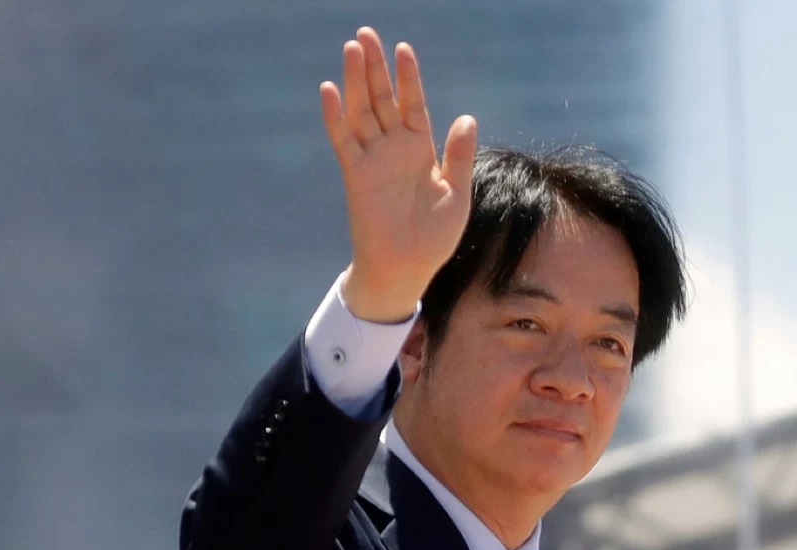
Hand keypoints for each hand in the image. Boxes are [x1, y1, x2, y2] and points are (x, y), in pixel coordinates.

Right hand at [319, 27, 477, 321]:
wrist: (407, 269)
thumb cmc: (434, 238)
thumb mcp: (456, 194)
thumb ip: (458, 156)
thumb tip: (467, 117)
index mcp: (421, 150)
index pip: (413, 104)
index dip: (408, 77)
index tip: (403, 48)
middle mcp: (394, 149)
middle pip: (382, 99)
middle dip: (375, 67)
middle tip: (365, 33)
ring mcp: (373, 160)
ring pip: (362, 112)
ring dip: (355, 81)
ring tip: (351, 48)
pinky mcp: (356, 175)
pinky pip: (344, 141)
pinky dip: (335, 117)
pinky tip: (329, 91)